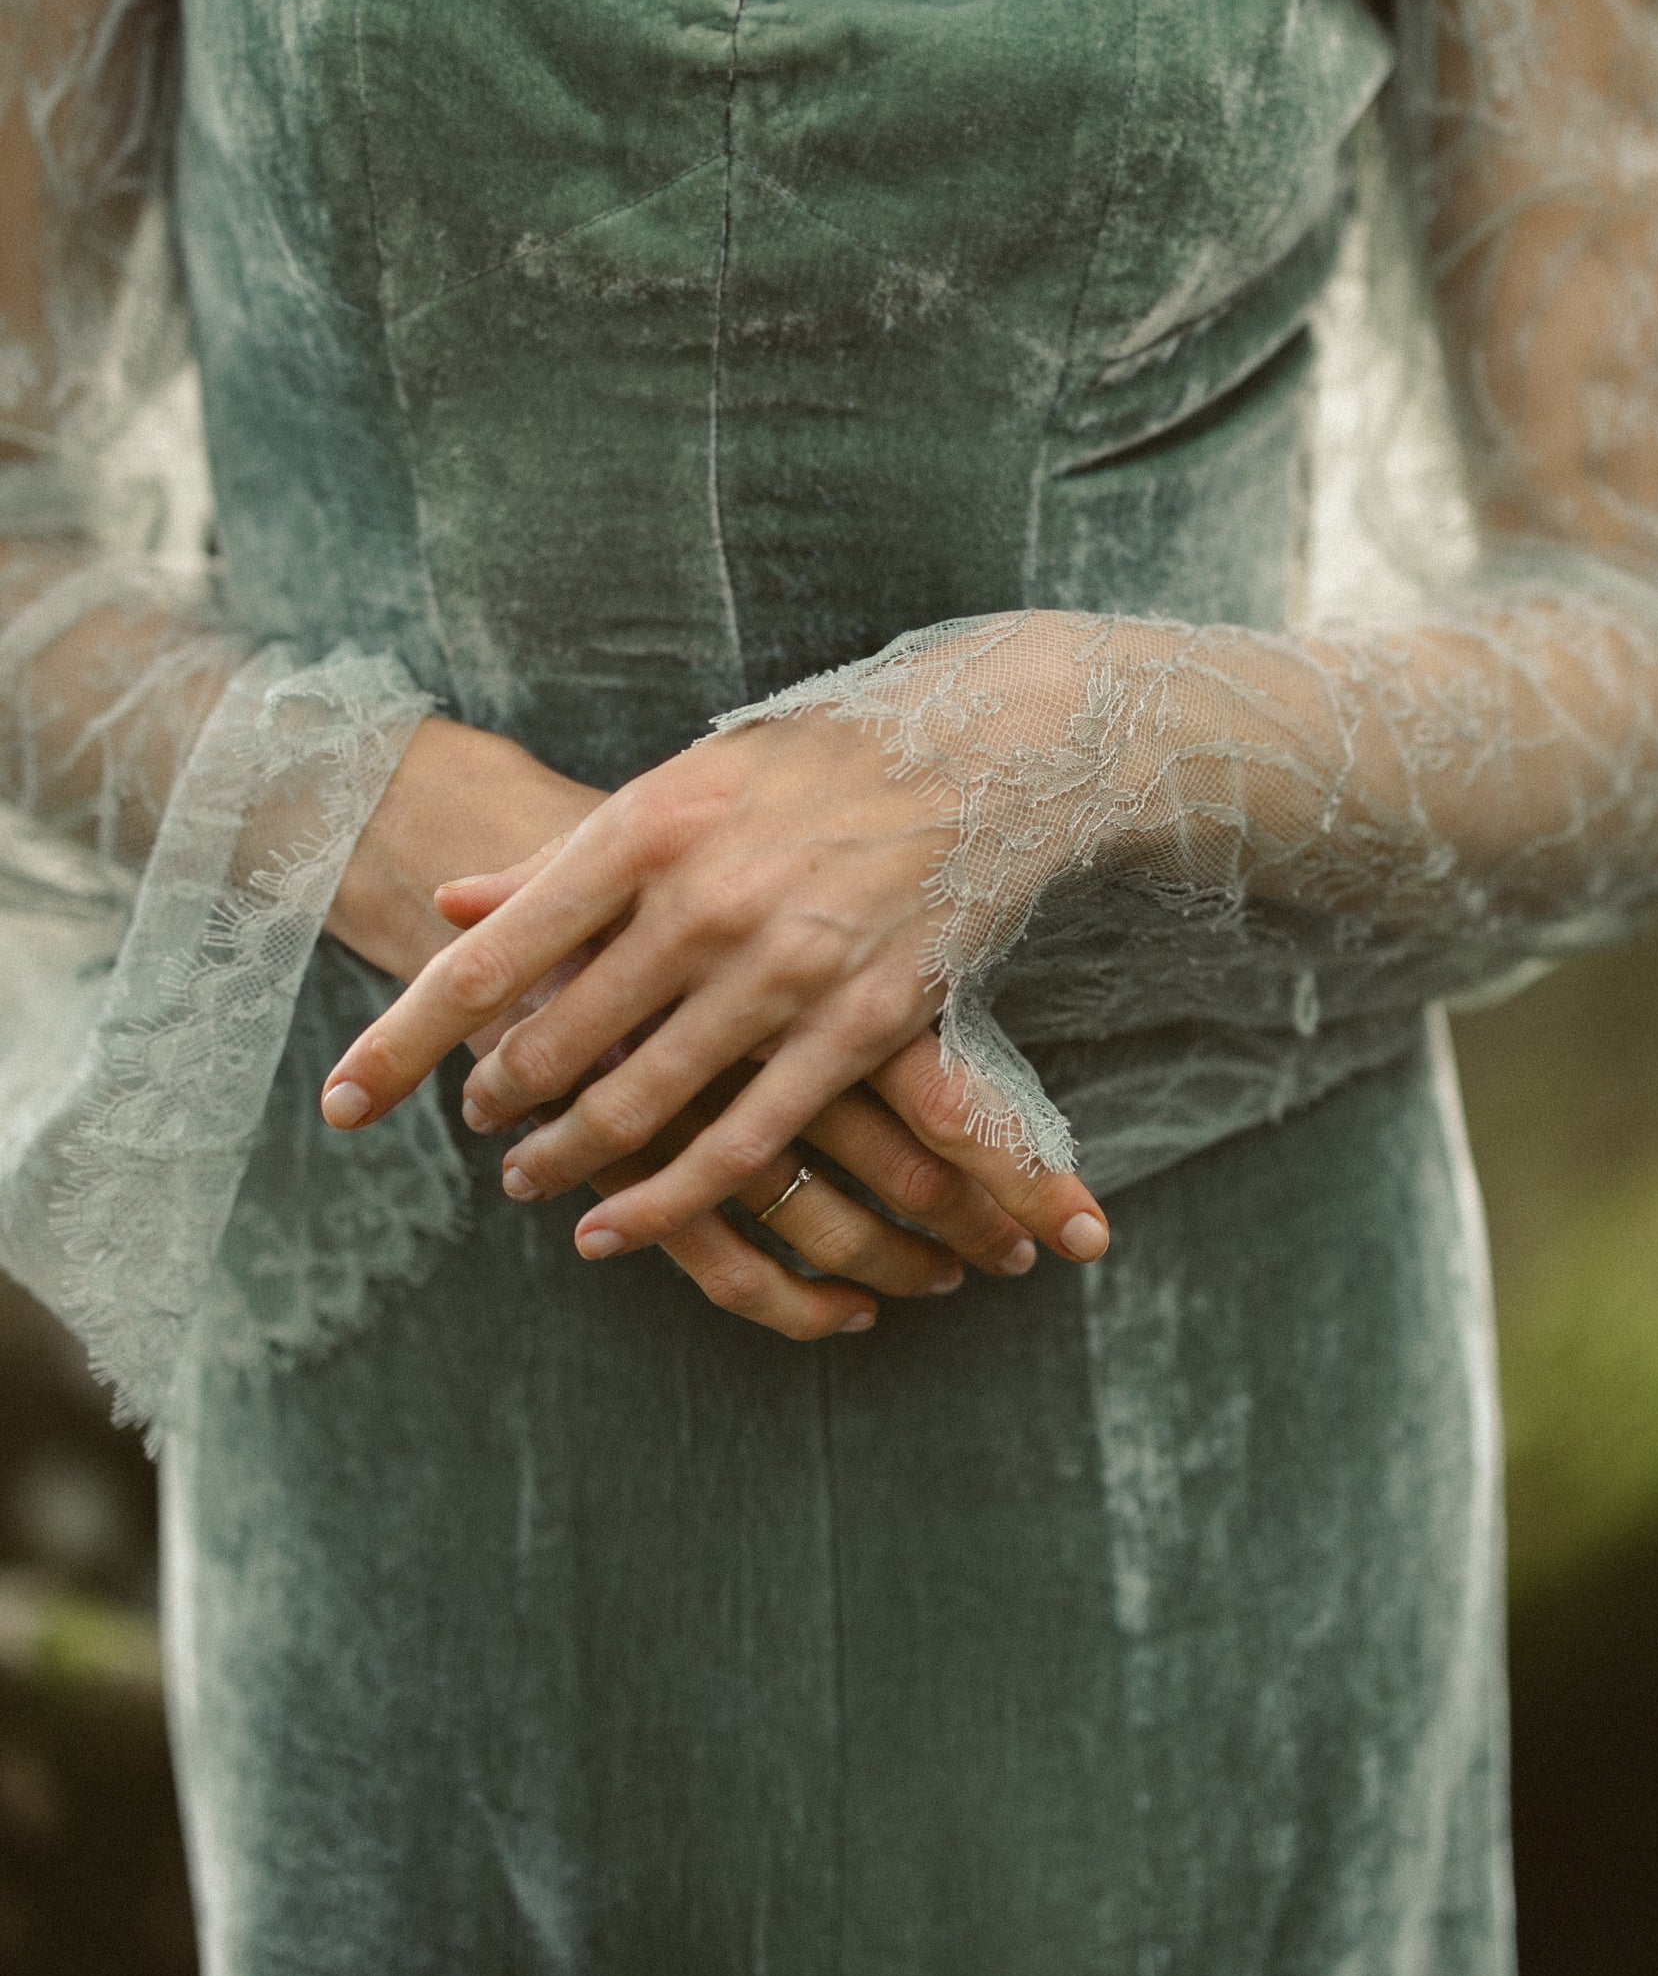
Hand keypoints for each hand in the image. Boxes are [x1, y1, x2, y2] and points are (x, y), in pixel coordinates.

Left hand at [318, 709, 1109, 1274]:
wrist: (994, 747)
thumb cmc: (823, 756)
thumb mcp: (687, 778)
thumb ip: (571, 855)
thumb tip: (455, 904)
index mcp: (649, 825)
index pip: (493, 953)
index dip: (406, 1035)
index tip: (344, 1097)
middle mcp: (706, 900)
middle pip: (557, 1038)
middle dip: (496, 1101)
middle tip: (470, 1129)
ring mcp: (787, 968)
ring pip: (644, 1102)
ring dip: (571, 1157)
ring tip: (528, 1181)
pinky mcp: (863, 1024)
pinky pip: (746, 1141)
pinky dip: (670, 1199)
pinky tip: (619, 1227)